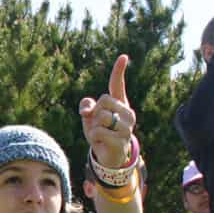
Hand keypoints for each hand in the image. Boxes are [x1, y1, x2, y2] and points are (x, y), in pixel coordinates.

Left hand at [79, 54, 135, 168]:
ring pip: (101, 116)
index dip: (119, 70)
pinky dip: (94, 137)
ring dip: (94, 126)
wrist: (109, 155)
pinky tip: (101, 142)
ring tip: (101, 134)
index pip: (117, 84)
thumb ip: (86, 106)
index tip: (123, 56)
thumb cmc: (100, 132)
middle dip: (95, 112)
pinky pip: (98, 131)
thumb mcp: (89, 117)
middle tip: (99, 124)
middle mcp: (127, 112)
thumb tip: (86, 110)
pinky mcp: (121, 139)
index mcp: (120, 103)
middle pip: (103, 99)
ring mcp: (127, 126)